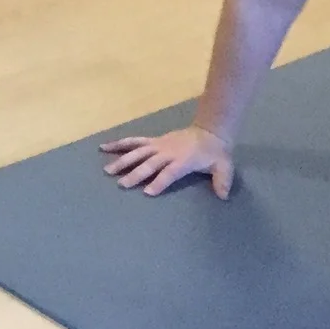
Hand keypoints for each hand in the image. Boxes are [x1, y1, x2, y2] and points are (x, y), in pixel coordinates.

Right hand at [100, 126, 233, 197]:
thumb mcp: (225, 167)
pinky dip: (119, 144)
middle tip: (121, 184)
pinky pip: (133, 142)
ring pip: (137, 152)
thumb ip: (223, 181)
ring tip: (108, 170)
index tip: (147, 192)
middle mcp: (167, 152)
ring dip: (122, 160)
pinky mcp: (152, 141)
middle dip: (135, 174)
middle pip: (149, 163)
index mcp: (183, 160)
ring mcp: (157, 145)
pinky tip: (104, 147)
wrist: (210, 131)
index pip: (169, 172)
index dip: (159, 182)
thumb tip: (223, 197)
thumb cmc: (216, 153)